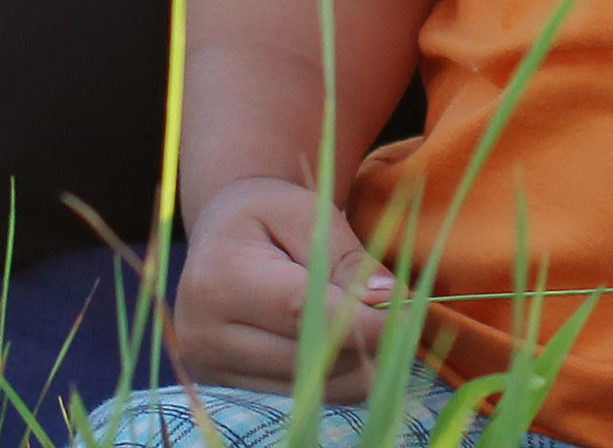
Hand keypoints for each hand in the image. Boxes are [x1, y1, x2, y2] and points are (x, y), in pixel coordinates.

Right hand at [169, 171, 402, 395]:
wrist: (220, 236)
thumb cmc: (268, 214)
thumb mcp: (307, 212)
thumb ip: (348, 256)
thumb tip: (390, 299)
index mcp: (219, 279)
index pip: (302, 311)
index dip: (362, 319)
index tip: (408, 313)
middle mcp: (204, 334)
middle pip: (308, 357)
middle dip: (367, 343)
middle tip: (402, 319)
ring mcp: (211, 369)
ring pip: (311, 389)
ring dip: (356, 366)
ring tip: (375, 329)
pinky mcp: (226, 390)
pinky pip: (301, 400)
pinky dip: (335, 378)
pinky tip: (349, 348)